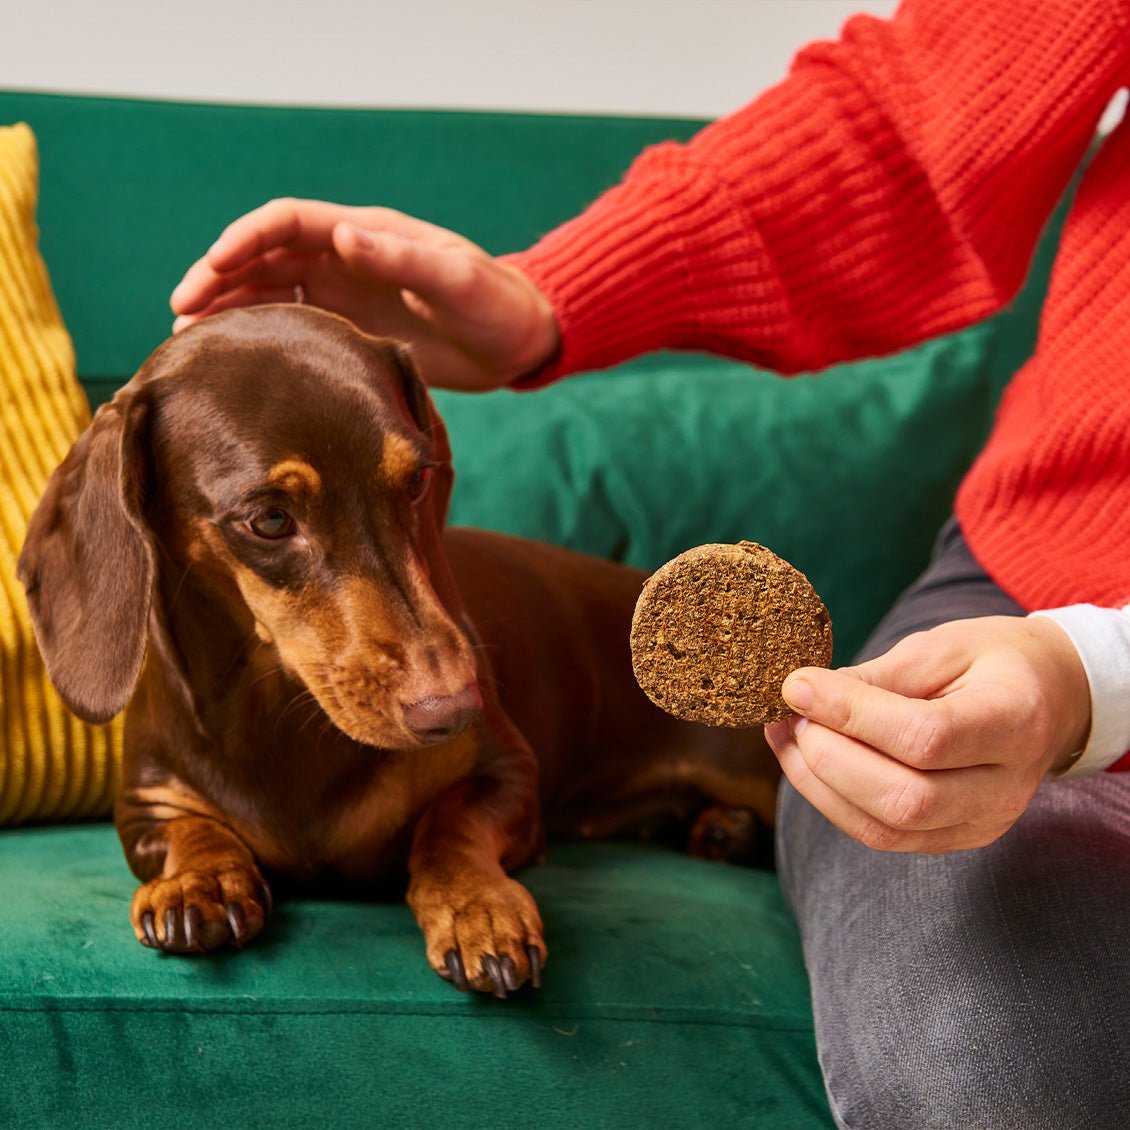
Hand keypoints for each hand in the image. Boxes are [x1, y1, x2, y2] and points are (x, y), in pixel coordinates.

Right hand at [170, 198, 558, 389]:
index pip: (287, 222)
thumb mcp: (457, 281)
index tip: (210, 267)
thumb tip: (342, 235)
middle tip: (179, 313)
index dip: (244, 239)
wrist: (518, 342)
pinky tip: (234, 362)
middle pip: (264, 258)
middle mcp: (346, 259)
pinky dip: (260, 339)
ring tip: (188, 342)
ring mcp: (345, 296)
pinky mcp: (351, 332)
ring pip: (270, 294)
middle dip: (218, 278)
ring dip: (229, 312)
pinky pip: (294, 329)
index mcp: (366, 234)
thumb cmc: (496, 305)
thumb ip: (403, 259)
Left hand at [764, 615, 1090, 852]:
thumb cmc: (990, 662)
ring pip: (885, 828)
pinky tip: (804, 760)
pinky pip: (882, 835)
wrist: (1048, 697)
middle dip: (829, 757)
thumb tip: (805, 696)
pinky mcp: (954, 839)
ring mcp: (983, 823)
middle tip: (791, 713)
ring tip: (786, 734)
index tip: (797, 685)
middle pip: (906, 798)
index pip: (927, 736)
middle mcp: (1006, 788)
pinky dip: (831, 800)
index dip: (852, 715)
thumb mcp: (941, 647)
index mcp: (1015, 722)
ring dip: (818, 783)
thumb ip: (877, 677)